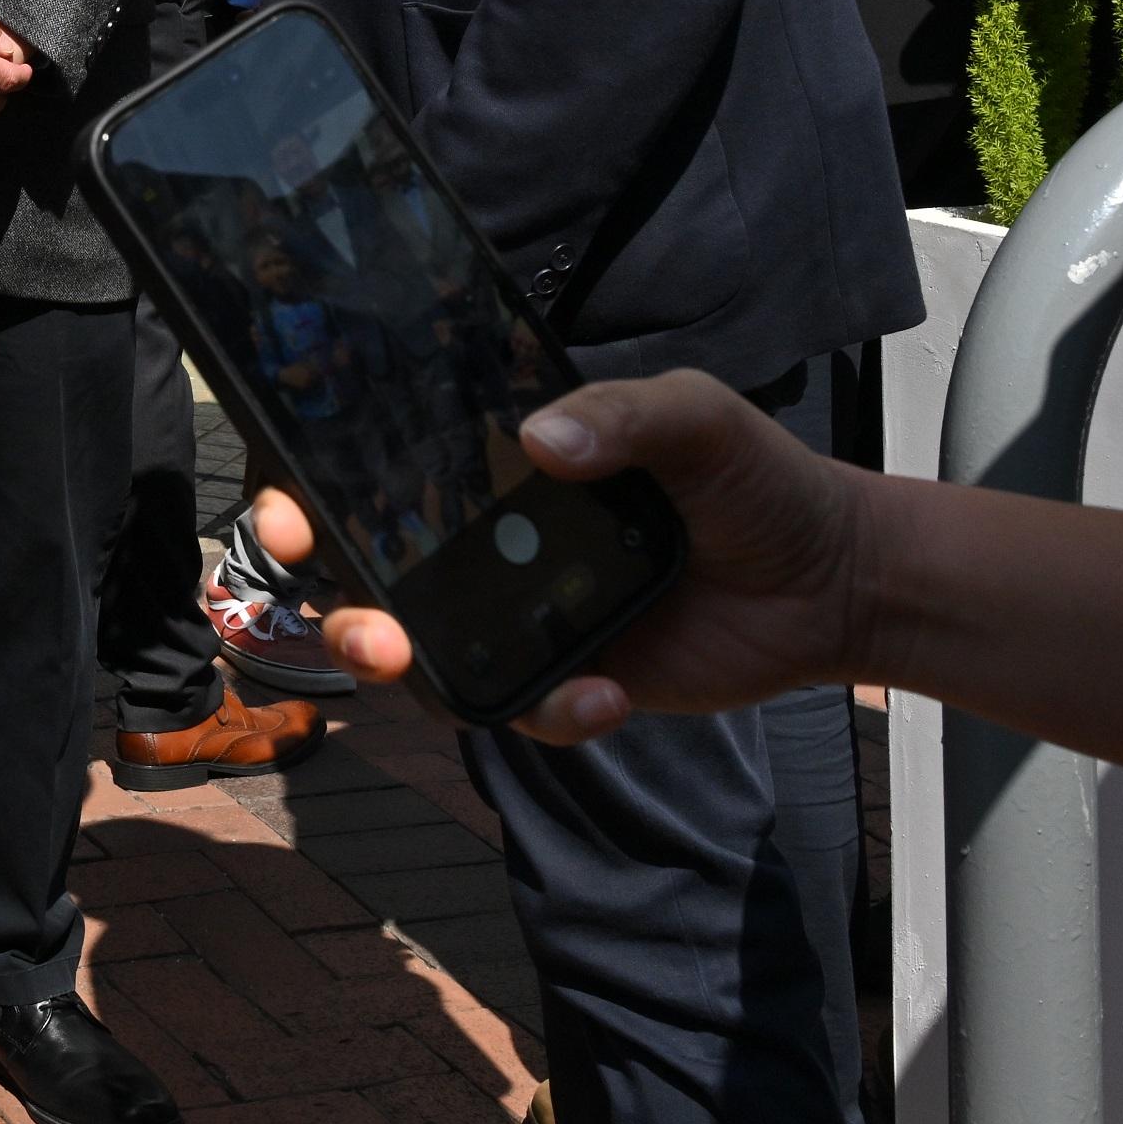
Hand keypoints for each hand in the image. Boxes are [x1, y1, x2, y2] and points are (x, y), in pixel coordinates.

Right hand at [242, 369, 873, 743]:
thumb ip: (624, 414)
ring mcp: (521, 615)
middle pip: (373, 575)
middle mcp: (492, 542)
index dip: (313, 493)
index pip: (382, 472)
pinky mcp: (566, 678)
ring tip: (418, 660)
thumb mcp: (697, 419)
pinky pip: (521, 709)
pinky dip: (549, 709)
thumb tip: (539, 439)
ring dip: (405, 666)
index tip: (288, 512)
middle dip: (335, 604)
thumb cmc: (759, 480)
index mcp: (500, 465)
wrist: (835, 581)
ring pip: (423, 654)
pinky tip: (607, 692)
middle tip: (361, 620)